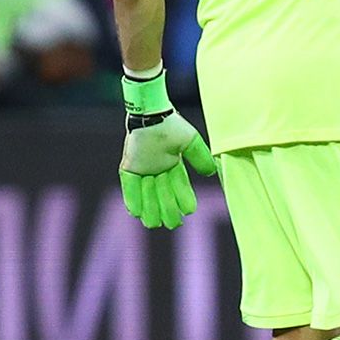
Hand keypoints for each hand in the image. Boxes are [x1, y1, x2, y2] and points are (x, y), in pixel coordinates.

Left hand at [118, 72, 215, 228]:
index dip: (185, 198)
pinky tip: (136, 213)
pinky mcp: (128, 167)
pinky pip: (129, 187)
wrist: (150, 114)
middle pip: (163, 194)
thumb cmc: (172, 126)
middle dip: (168, 210)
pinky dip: (133, 199)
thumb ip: (200, 157)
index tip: (190, 210)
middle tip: (174, 224)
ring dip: (150, 209)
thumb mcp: (190, 141)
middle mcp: (157, 169)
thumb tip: (210, 174)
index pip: (180, 186)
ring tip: (154, 224)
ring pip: (146, 195)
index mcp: (173, 164)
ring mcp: (142, 169)